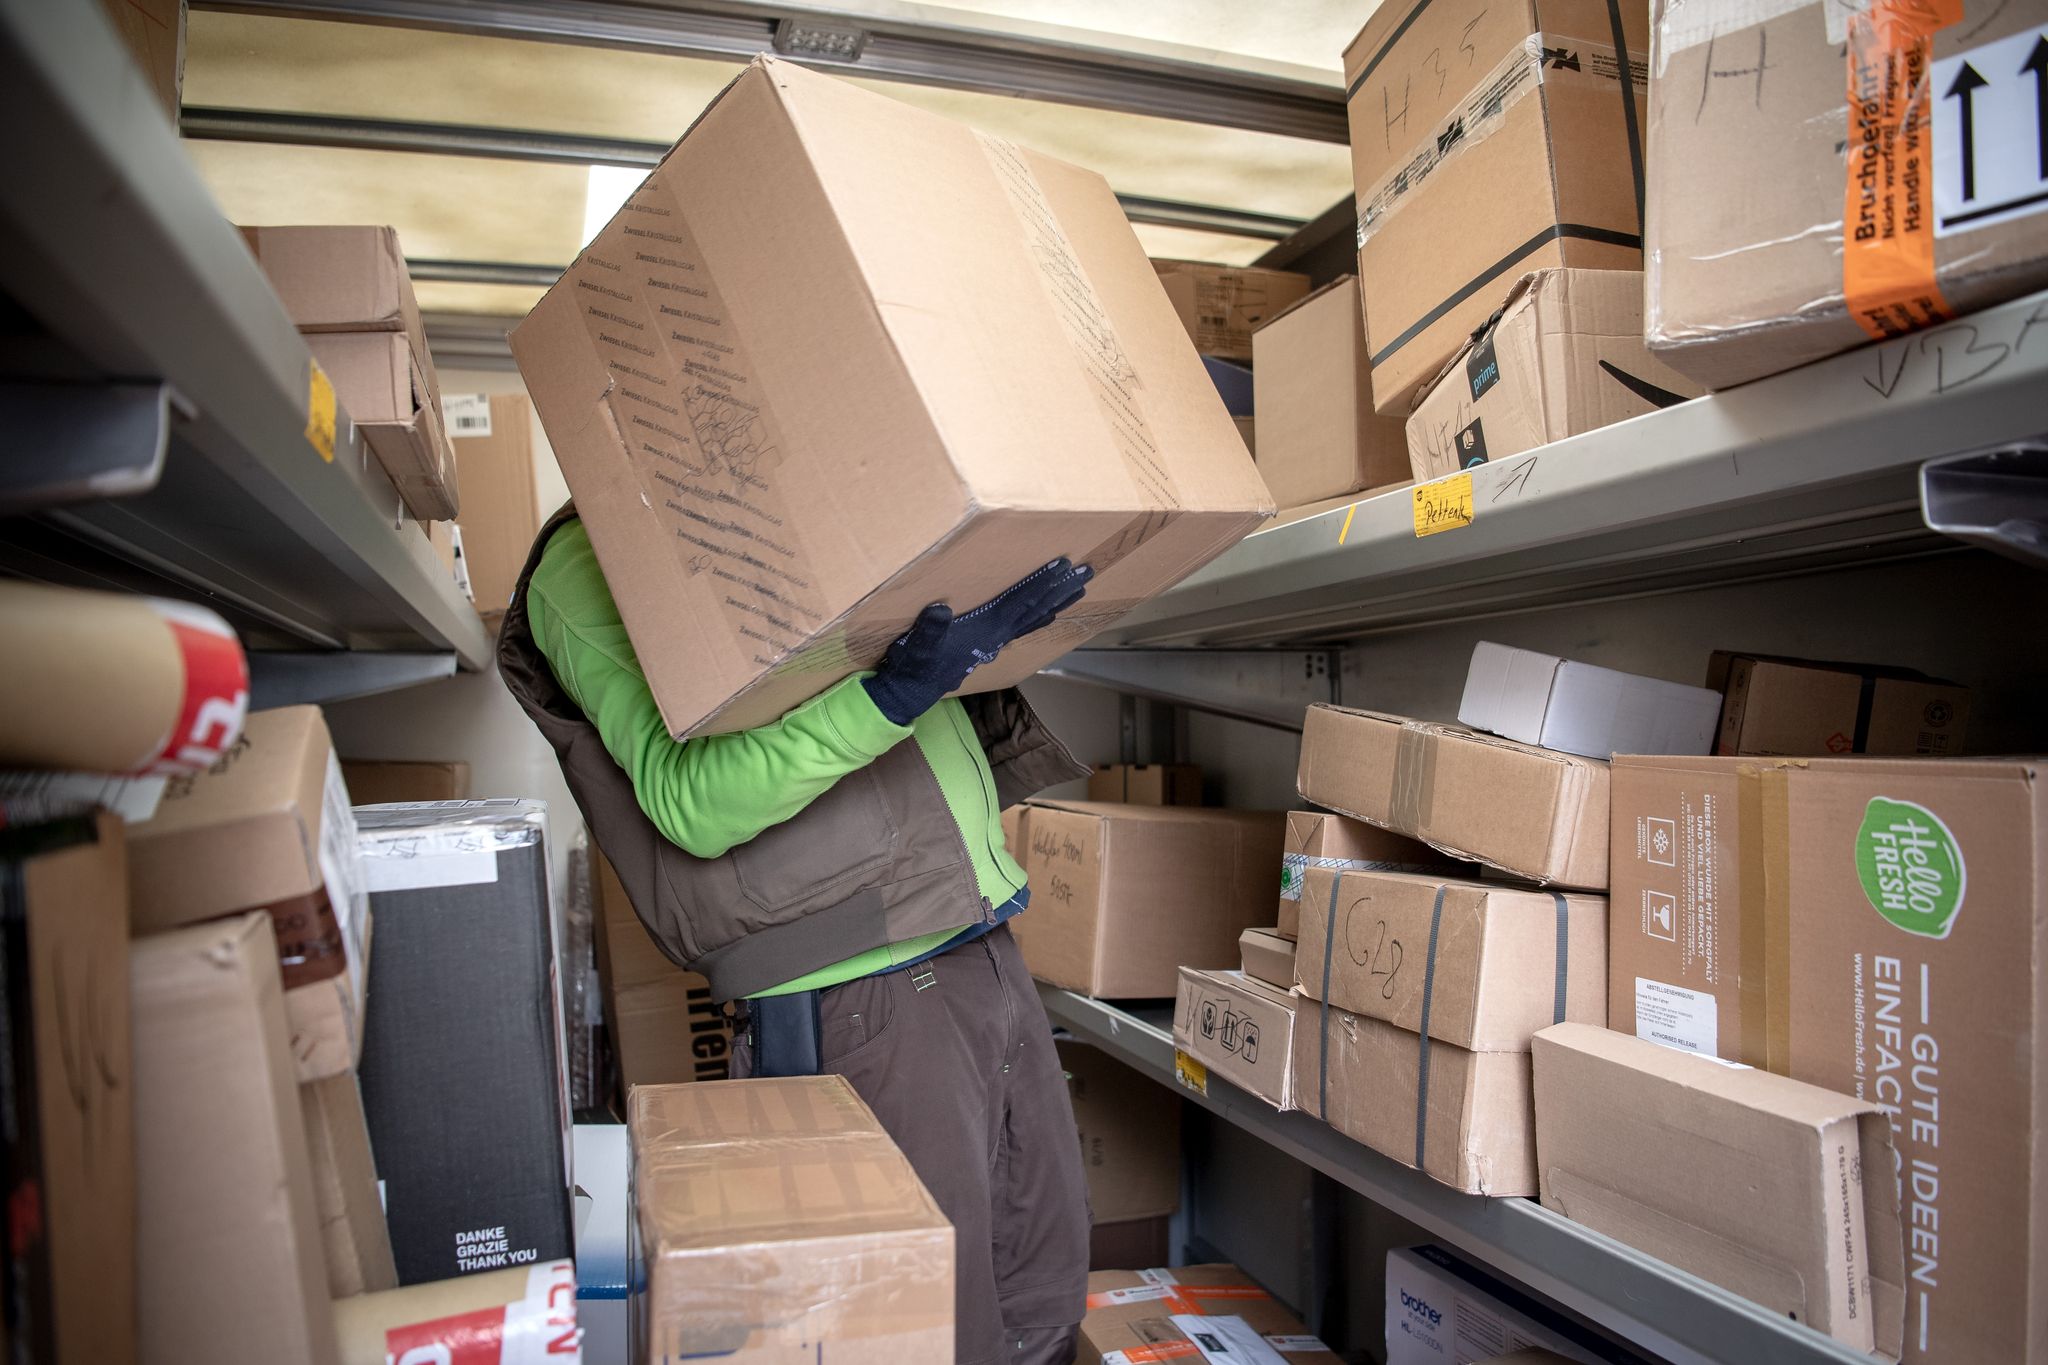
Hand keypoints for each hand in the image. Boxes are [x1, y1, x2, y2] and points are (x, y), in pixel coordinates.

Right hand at [862, 559, 1092, 725]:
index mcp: (985, 630)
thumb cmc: (914, 666)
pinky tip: (1048, 614)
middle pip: (1036, 608)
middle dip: (1061, 590)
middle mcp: (996, 635)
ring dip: (1057, 601)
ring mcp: (994, 641)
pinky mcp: (987, 644)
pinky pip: (1022, 626)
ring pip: (1034, 617)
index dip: (1040, 583)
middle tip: (1086, 571)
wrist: (911, 692)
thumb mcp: (916, 645)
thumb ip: (929, 629)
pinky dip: (1039, 616)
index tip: (1061, 566)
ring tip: (1079, 587)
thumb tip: (940, 610)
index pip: (1019, 602)